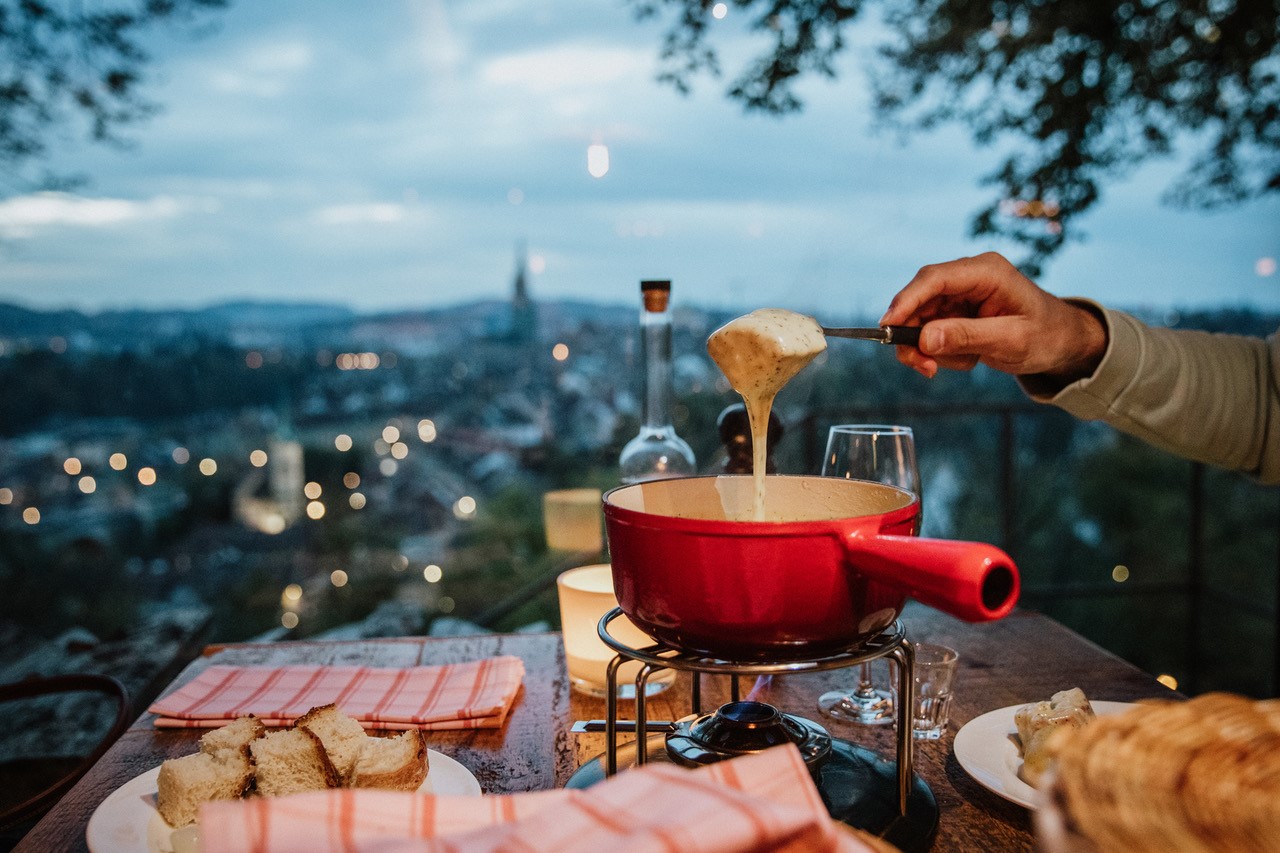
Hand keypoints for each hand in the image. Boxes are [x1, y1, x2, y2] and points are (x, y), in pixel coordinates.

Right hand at [879, 252, 1106, 381]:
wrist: (1062, 342)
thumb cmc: (1046, 336)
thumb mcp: (1010, 341)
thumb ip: (967, 337)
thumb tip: (924, 338)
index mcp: (987, 271)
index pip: (934, 279)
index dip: (906, 301)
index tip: (887, 327)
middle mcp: (969, 276)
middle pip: (919, 299)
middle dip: (914, 335)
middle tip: (923, 367)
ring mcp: (960, 293)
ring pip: (919, 318)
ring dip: (929, 348)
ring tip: (963, 364)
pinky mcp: (956, 310)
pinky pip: (930, 331)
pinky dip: (940, 351)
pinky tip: (968, 358)